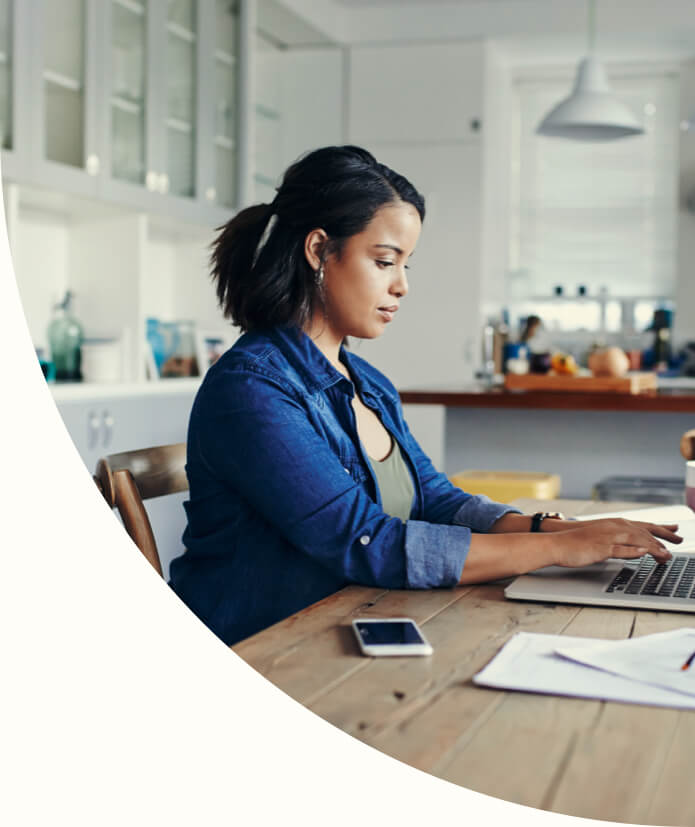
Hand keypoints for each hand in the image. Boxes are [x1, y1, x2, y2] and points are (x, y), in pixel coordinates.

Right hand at [551, 519, 680, 567]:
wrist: (557, 542)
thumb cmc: (577, 542)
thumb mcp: (600, 537)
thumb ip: (617, 540)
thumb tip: (633, 546)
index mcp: (614, 524)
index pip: (643, 525)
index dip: (661, 528)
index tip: (675, 531)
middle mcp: (613, 527)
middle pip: (644, 531)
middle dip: (664, 537)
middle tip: (679, 541)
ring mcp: (607, 537)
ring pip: (636, 539)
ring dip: (654, 547)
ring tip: (667, 555)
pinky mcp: (601, 548)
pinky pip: (620, 549)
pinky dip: (634, 550)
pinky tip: (644, 552)